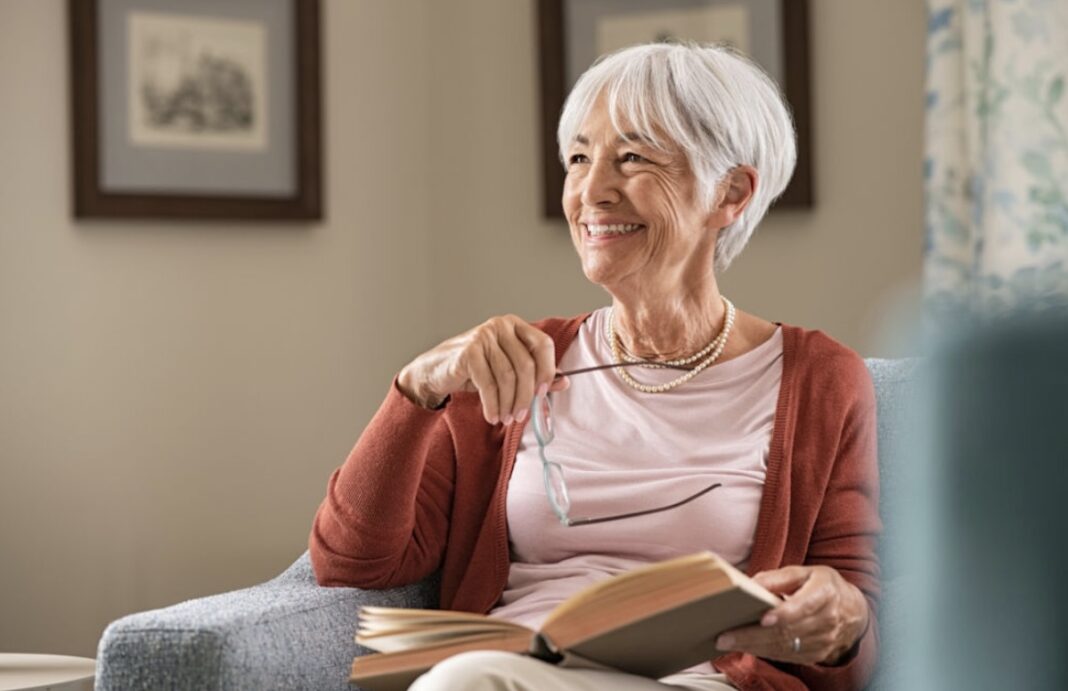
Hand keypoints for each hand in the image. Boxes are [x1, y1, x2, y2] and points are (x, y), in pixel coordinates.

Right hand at [397, 315, 567, 423]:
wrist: (436, 371)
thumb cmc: (475, 370)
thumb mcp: (507, 371)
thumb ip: (536, 374)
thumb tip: (564, 382)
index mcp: (515, 326)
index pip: (543, 344)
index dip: (548, 370)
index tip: (544, 393)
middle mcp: (500, 326)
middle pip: (526, 364)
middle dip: (526, 395)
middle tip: (521, 415)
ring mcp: (483, 336)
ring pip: (508, 377)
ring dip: (509, 403)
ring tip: (506, 419)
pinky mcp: (468, 352)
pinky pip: (489, 384)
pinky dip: (493, 404)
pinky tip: (492, 415)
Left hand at [715, 565, 868, 665]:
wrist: (851, 611)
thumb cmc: (822, 586)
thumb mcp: (805, 572)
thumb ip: (779, 577)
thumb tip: (751, 584)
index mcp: (825, 594)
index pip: (804, 606)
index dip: (784, 614)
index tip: (763, 618)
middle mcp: (827, 620)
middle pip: (787, 631)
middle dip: (753, 635)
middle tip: (725, 636)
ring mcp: (822, 641)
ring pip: (783, 646)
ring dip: (753, 646)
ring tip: (726, 642)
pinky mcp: (815, 654)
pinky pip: (786, 656)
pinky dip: (763, 652)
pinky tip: (743, 647)